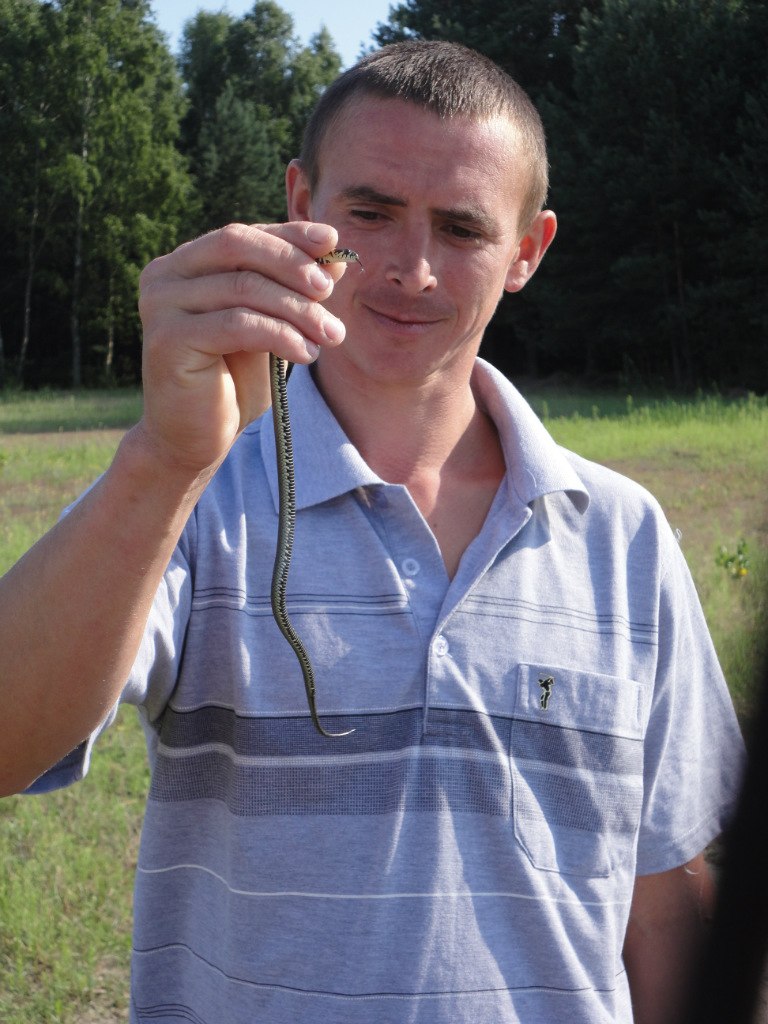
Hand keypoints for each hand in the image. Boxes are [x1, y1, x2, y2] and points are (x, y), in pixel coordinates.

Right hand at [136, 221, 347, 473]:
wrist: (196, 438)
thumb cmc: (234, 382)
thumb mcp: (273, 327)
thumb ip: (295, 290)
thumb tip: (335, 254)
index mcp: (187, 263)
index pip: (243, 235)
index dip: (288, 235)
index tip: (332, 241)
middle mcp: (165, 275)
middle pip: (237, 246)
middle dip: (292, 265)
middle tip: (328, 291)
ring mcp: (161, 305)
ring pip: (244, 288)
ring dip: (297, 310)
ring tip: (330, 336)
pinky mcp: (168, 338)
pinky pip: (238, 324)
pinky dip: (280, 335)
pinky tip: (306, 353)